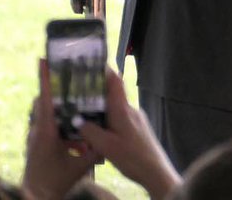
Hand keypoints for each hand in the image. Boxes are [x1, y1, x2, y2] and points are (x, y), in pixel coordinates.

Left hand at [22, 59, 96, 199]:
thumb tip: (112, 136)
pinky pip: (49, 125)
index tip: (43, 59)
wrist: (35, 197)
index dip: (45, 78)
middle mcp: (38, 131)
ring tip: (78, 100)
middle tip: (70, 76)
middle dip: (56, 88)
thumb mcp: (80, 166)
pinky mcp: (38, 145)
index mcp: (46, 131)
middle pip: (45, 101)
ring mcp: (36, 138)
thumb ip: (96, 150)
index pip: (46, 98)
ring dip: (60, 106)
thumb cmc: (54, 182)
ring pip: (47, 113)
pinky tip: (76, 128)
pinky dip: (61, 121)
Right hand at [79, 70, 180, 199]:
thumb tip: (76, 119)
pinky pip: (119, 116)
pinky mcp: (136, 127)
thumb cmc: (132, 157)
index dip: (104, 70)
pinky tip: (97, 126)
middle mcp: (130, 110)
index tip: (91, 62)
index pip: (115, 82)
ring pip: (115, 106)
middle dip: (96, 88)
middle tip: (78, 87)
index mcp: (123, 110)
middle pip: (113, 92)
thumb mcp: (106, 146)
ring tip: (83, 107)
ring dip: (100, 105)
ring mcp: (135, 118)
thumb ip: (90, 131)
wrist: (155, 171)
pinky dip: (107, 116)